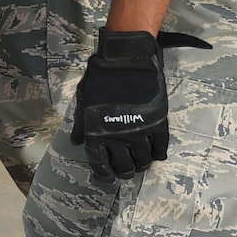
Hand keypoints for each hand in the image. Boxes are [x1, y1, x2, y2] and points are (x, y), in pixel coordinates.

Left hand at [70, 28, 210, 180]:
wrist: (125, 60)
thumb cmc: (100, 78)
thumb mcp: (84, 100)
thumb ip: (80, 123)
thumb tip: (75, 141)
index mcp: (96, 131)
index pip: (99, 162)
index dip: (104, 173)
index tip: (108, 176)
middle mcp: (117, 137)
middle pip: (124, 165)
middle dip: (125, 171)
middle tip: (127, 170)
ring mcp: (138, 131)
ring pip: (143, 160)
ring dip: (142, 164)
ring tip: (141, 162)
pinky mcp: (157, 124)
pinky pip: (160, 148)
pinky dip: (158, 154)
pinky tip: (156, 154)